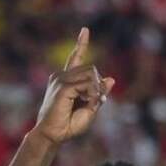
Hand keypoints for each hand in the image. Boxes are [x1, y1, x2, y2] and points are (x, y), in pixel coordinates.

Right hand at [31, 27, 114, 144]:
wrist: (53, 135)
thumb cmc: (69, 124)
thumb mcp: (90, 108)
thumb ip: (99, 93)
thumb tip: (111, 78)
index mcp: (67, 79)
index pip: (75, 57)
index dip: (81, 43)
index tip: (85, 30)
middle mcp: (61, 76)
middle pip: (91, 69)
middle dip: (98, 85)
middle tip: (95, 102)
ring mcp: (60, 80)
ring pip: (90, 76)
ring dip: (95, 91)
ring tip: (87, 104)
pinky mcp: (63, 88)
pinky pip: (86, 85)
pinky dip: (91, 94)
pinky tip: (85, 102)